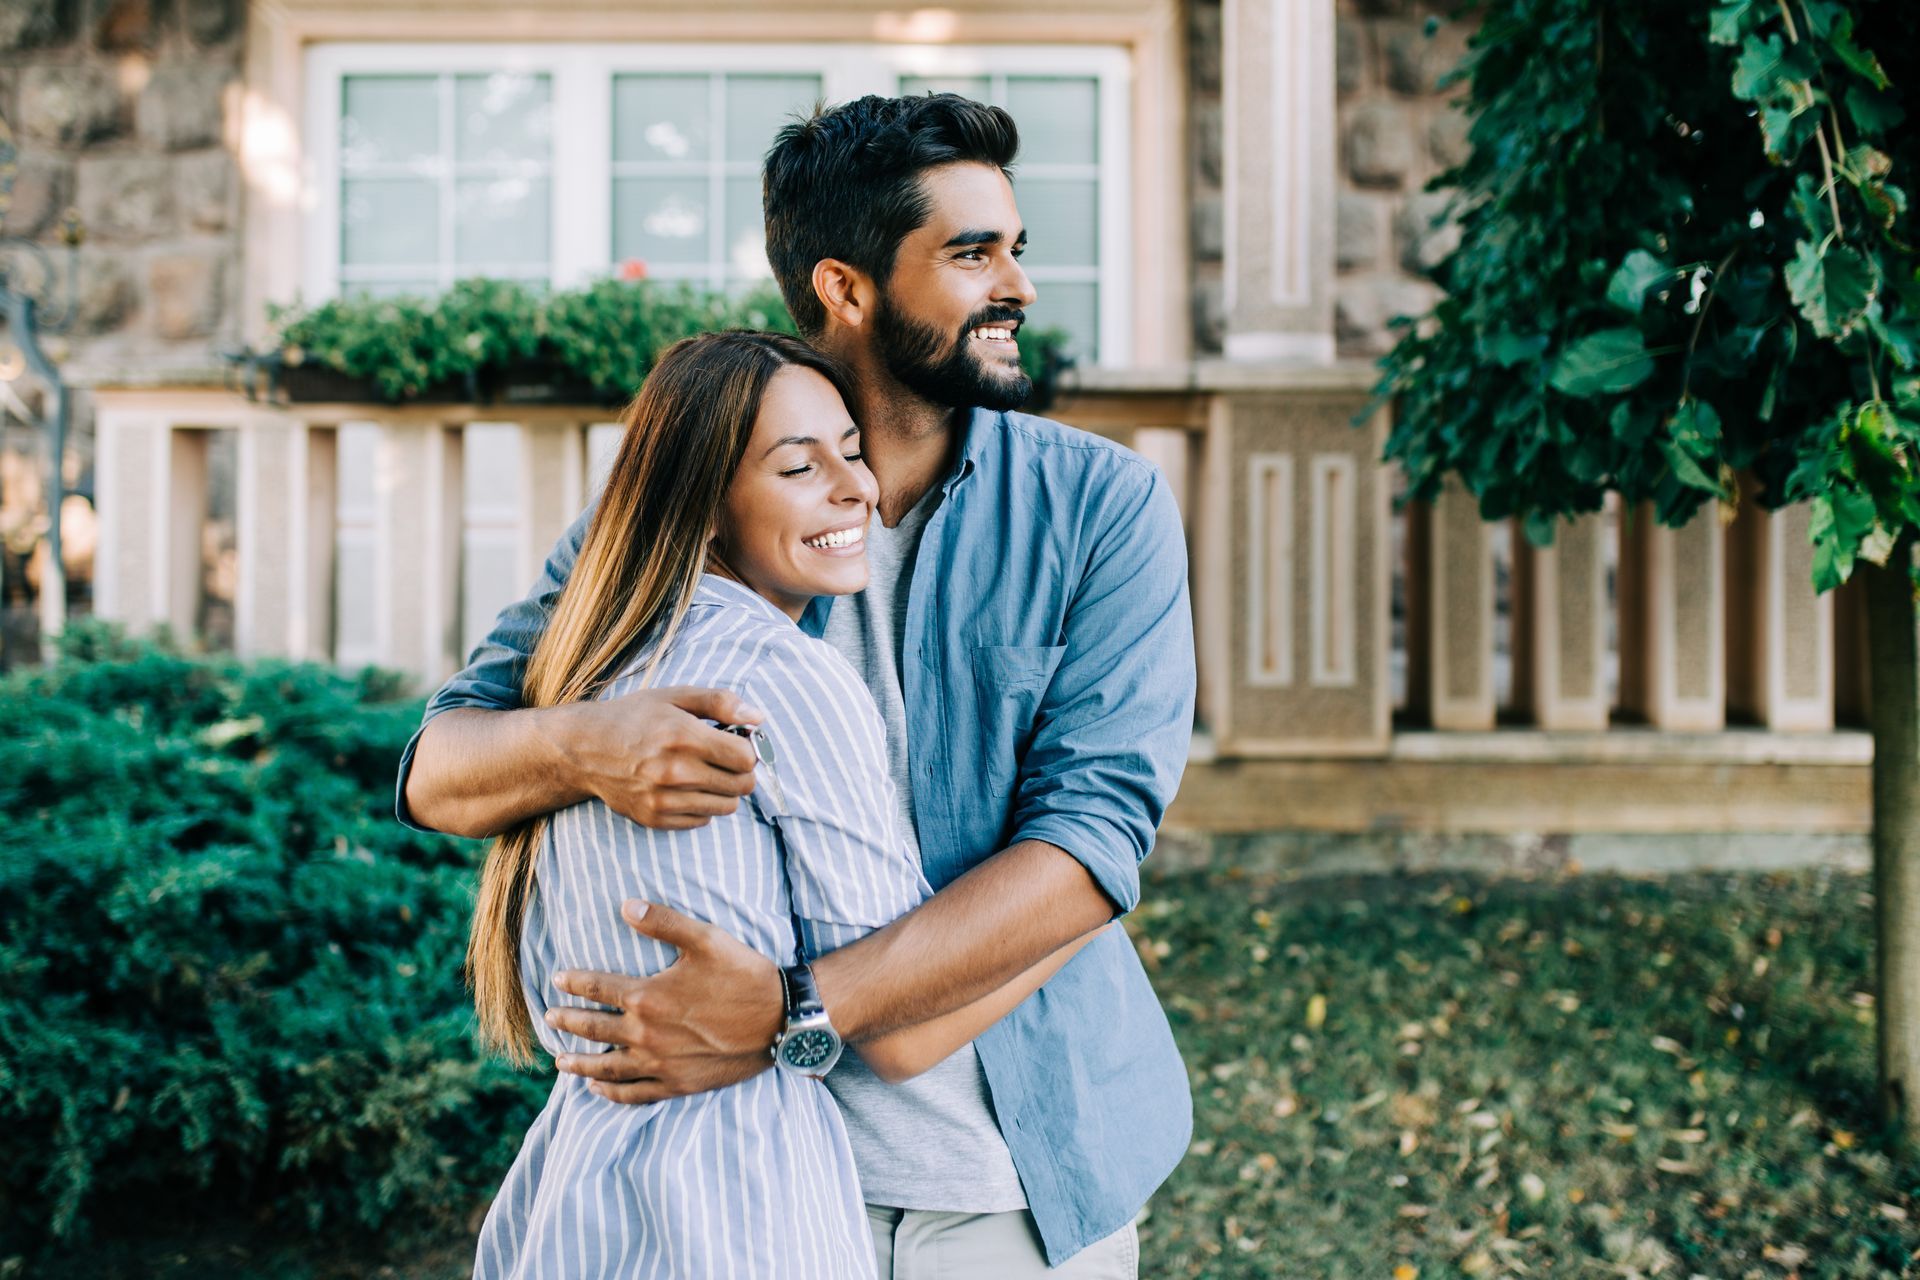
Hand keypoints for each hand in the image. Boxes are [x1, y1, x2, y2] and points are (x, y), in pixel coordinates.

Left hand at [547, 900, 785, 1103]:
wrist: (782, 1019)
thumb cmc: (744, 975)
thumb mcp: (705, 938)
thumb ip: (662, 921)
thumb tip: (625, 905)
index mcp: (648, 997)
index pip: (598, 989)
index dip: (574, 983)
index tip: (556, 979)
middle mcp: (647, 1035)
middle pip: (594, 1030)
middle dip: (568, 1022)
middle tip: (549, 1017)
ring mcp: (661, 1064)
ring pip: (607, 1068)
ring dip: (579, 1062)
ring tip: (560, 1060)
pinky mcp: (679, 1084)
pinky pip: (635, 1093)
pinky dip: (611, 1093)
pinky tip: (598, 1089)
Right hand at [559, 686, 761, 829]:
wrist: (584, 749)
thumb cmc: (633, 718)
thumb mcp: (675, 697)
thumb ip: (720, 702)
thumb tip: (758, 717)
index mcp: (683, 736)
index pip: (745, 758)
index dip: (749, 749)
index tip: (738, 742)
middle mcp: (674, 772)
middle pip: (741, 786)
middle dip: (741, 771)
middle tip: (725, 758)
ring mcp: (663, 799)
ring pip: (725, 806)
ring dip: (724, 790)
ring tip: (706, 771)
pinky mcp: (655, 818)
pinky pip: (702, 820)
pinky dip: (702, 805)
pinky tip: (687, 786)